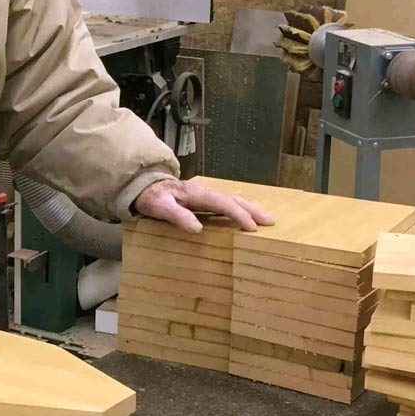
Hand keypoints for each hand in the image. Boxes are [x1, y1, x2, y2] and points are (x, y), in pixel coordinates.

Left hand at [134, 178, 274, 233]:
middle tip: (270, 221)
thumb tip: (198, 228)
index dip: (239, 215)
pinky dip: (239, 207)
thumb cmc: (152, 198)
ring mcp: (205, 194)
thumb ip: (178, 215)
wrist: (144, 186)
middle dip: (253, 210)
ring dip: (250, 208)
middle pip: (234, 199)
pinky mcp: (203, 198)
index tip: (252, 227)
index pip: (224, 204)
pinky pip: (226, 202)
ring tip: (265, 218)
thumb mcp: (160, 207)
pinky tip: (245, 212)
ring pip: (233, 199)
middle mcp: (205, 192)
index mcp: (198, 194)